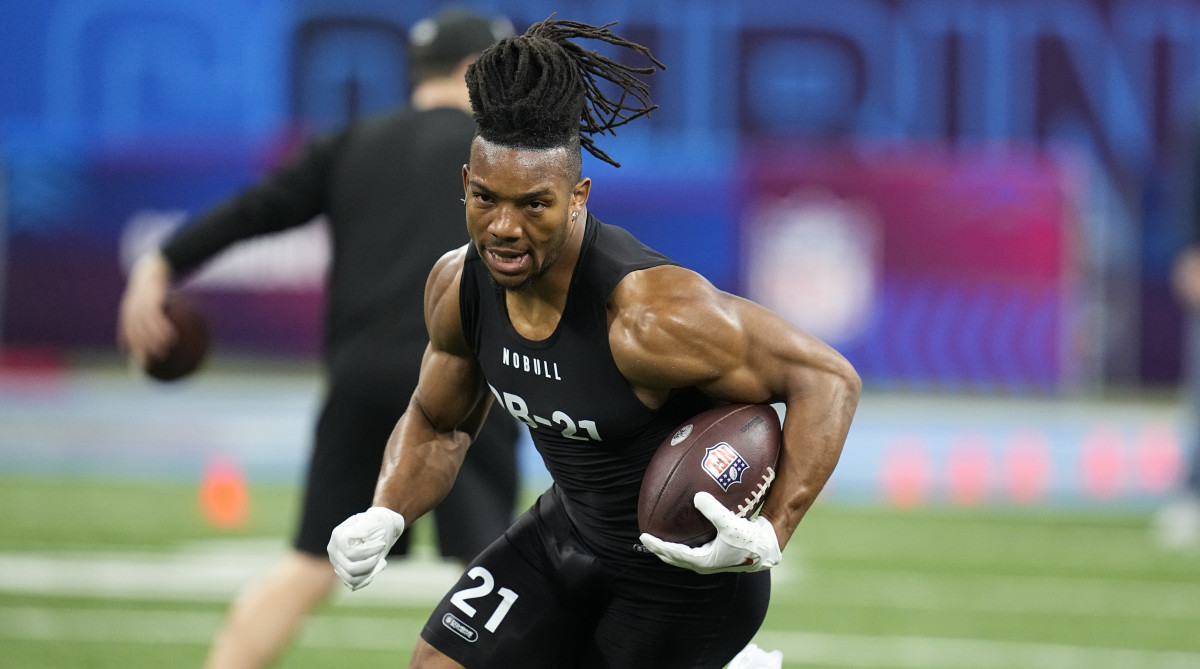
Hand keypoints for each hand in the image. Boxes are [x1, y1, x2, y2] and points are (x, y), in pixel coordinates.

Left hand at [117, 253, 175, 364]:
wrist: (155, 265)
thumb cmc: (157, 286)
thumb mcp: (156, 300)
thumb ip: (159, 316)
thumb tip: (171, 333)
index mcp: (129, 311)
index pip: (127, 333)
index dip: (131, 347)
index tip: (139, 360)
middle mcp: (131, 308)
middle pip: (135, 332)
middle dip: (143, 348)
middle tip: (154, 361)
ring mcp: (140, 303)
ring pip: (145, 327)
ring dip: (155, 341)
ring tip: (165, 351)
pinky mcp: (151, 298)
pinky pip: (157, 317)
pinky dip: (163, 329)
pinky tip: (172, 337)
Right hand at [327, 506, 405, 590]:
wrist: (377, 528)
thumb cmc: (376, 524)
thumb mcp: (372, 521)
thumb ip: (364, 528)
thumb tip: (363, 536)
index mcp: (338, 535)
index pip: (351, 553)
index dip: (368, 552)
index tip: (381, 544)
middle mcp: (334, 549)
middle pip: (350, 567)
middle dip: (371, 562)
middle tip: (382, 553)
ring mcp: (336, 561)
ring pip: (350, 576)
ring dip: (368, 571)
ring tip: (379, 560)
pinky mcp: (342, 570)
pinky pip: (352, 582)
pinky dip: (365, 578)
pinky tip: (375, 569)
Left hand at [639, 491, 781, 573]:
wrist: (767, 548)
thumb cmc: (749, 539)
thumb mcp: (730, 524)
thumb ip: (713, 511)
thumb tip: (696, 497)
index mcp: (703, 561)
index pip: (673, 554)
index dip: (656, 545)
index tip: (643, 536)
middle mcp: (704, 563)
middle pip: (674, 557)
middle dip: (659, 549)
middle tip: (646, 538)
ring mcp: (710, 559)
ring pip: (683, 554)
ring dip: (670, 547)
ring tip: (660, 535)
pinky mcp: (717, 553)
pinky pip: (693, 548)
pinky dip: (683, 541)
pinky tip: (684, 528)